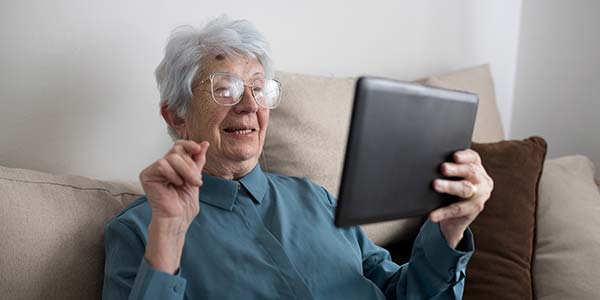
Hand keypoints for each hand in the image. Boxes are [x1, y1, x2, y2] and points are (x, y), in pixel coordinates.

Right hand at [139, 140, 208, 272]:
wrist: (177, 219)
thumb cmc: (185, 205)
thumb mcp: (195, 178)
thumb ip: (197, 161)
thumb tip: (205, 144)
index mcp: (173, 166)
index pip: (179, 146)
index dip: (189, 145)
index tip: (198, 148)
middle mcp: (162, 166)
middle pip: (177, 150)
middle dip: (191, 165)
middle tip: (196, 181)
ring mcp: (154, 170)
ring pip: (172, 157)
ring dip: (185, 171)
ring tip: (187, 184)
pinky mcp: (147, 175)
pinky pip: (162, 165)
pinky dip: (172, 175)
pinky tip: (174, 185)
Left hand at [429, 149, 492, 248]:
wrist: (454, 216)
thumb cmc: (451, 188)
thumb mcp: (451, 176)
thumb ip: (446, 168)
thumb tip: (428, 162)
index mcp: (476, 166)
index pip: (473, 157)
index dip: (464, 156)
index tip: (454, 156)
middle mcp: (481, 180)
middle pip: (470, 172)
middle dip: (456, 169)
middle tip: (443, 168)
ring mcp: (480, 196)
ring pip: (465, 190)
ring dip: (449, 186)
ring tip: (435, 185)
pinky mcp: (473, 210)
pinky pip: (457, 210)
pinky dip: (443, 212)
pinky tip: (432, 214)